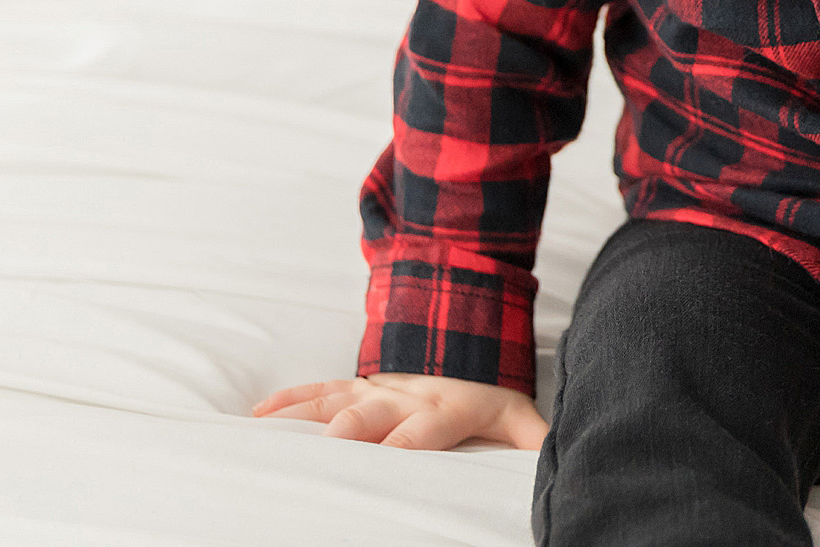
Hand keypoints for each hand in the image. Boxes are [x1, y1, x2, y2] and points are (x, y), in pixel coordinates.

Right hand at [250, 372, 548, 451]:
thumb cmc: (501, 405)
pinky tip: (262, 412)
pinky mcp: (364, 386)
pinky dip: (292, 399)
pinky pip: (324, 390)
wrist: (482, 356)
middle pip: (379, 408)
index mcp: (457, 406)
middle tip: (332, 443)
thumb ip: (536, 445)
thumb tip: (556, 463)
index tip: (389, 458)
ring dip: (308, 410)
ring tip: (272, 426)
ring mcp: (385, 387)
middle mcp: (416, 393)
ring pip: (342, 396)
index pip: (430, 425)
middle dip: (354, 424)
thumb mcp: (525, 424)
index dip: (409, 440)